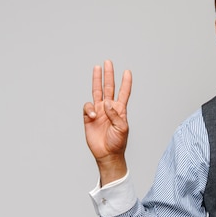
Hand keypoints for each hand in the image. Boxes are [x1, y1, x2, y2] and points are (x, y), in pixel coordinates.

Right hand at [83, 60, 131, 184]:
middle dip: (109, 75)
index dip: (126, 83)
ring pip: (97, 92)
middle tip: (108, 62)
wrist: (107, 154)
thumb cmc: (117, 142)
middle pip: (109, 88)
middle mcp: (109, 108)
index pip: (123, 93)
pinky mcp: (89, 118)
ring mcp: (99, 112)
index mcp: (120, 110)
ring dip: (97, 80)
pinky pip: (88, 107)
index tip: (127, 72)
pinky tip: (94, 116)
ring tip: (97, 68)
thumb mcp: (122, 128)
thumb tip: (107, 103)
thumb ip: (115, 115)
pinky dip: (90, 109)